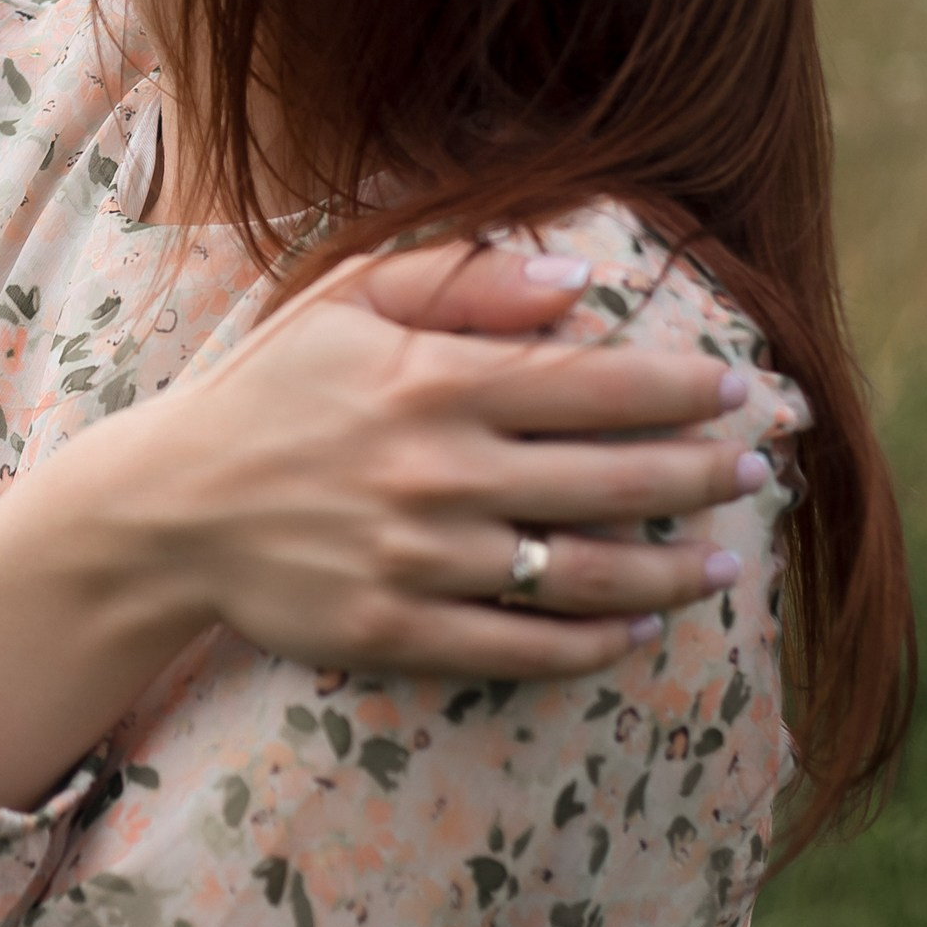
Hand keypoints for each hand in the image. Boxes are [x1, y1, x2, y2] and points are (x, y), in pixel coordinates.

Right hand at [116, 238, 760, 680]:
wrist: (167, 508)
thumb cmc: (267, 390)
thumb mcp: (346, 301)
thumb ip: (463, 281)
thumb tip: (581, 278)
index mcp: (433, 379)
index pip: (592, 381)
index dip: (682, 386)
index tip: (742, 388)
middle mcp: (437, 470)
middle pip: (609, 478)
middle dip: (700, 473)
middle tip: (760, 470)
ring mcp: (419, 559)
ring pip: (580, 572)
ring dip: (669, 571)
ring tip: (725, 562)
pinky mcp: (395, 633)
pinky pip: (519, 648)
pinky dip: (590, 645)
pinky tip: (636, 633)